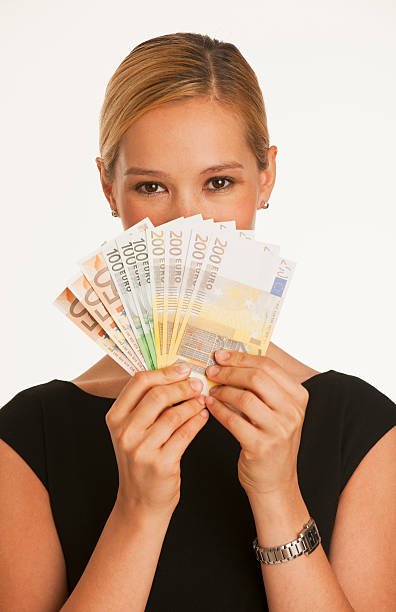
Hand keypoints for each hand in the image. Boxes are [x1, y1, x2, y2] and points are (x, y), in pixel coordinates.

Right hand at [105, 363, 208, 517]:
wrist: (140, 501)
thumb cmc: (140, 460)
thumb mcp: (132, 431)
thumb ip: (145, 405)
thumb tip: (175, 375)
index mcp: (115, 417)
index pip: (139, 382)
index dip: (165, 372)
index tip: (183, 369)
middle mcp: (124, 432)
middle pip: (157, 395)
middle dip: (182, 387)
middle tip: (198, 385)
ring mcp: (141, 449)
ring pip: (174, 414)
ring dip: (192, 404)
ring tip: (202, 400)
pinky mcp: (161, 464)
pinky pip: (185, 434)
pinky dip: (197, 421)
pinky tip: (203, 416)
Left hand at [205, 350, 308, 500]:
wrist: (276, 482)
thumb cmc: (272, 440)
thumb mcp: (278, 411)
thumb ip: (263, 387)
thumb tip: (233, 359)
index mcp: (298, 396)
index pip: (268, 365)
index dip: (241, 357)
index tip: (221, 355)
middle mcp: (292, 411)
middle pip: (256, 377)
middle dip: (229, 371)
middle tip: (211, 370)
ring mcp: (279, 430)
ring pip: (244, 397)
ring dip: (222, 390)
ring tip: (211, 390)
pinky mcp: (261, 446)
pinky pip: (233, 420)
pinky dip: (218, 410)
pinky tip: (210, 405)